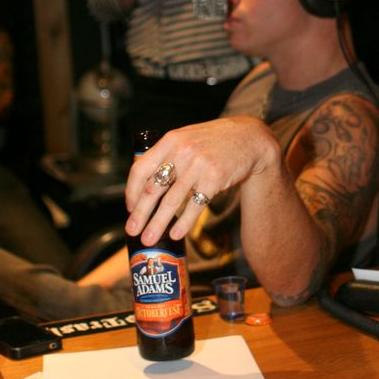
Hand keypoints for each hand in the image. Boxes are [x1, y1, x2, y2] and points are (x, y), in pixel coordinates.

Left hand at [125, 116, 278, 245]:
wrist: (248, 139)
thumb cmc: (213, 142)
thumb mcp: (186, 139)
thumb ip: (167, 155)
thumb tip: (144, 185)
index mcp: (170, 141)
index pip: (141, 168)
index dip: (132, 191)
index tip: (130, 207)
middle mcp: (182, 152)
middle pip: (153, 188)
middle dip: (140, 213)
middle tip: (132, 230)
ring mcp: (199, 165)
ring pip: (172, 201)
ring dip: (158, 223)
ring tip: (150, 239)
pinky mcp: (215, 178)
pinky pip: (195, 205)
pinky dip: (184, 223)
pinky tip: (176, 234)